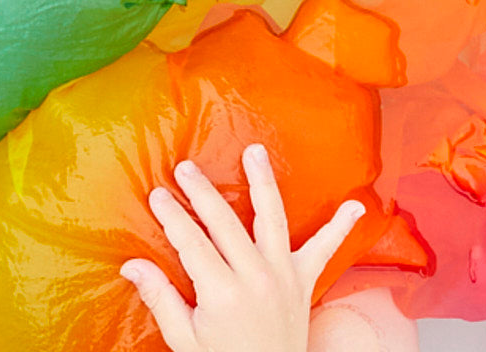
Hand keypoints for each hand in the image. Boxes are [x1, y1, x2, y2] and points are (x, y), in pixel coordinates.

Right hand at [120, 144, 365, 351]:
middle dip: (203, 192)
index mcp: (223, 293)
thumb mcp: (185, 339)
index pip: (191, 243)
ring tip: (254, 152)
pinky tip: (355, 207)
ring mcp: (283, 277)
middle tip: (185, 167)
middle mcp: (256, 278)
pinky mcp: (303, 283)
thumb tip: (130, 265)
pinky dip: (340, 228)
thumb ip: (160, 298)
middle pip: (225, 223)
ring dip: (262, 183)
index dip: (173, 216)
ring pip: (271, 219)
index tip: (157, 194)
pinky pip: (324, 251)